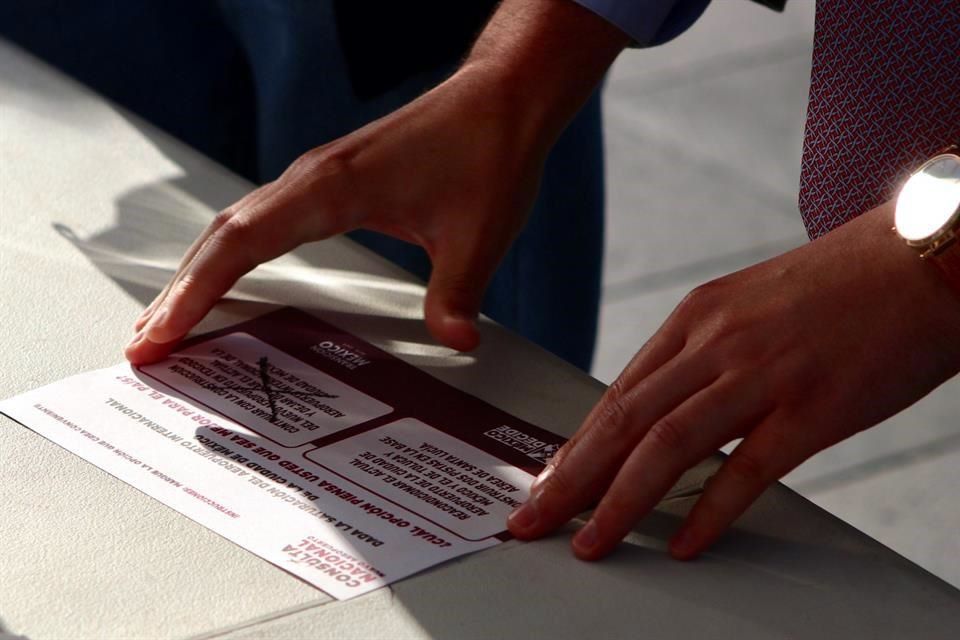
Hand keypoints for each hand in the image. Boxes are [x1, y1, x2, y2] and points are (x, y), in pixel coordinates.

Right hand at [125, 0, 626, 364]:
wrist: (501, 100)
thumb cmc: (487, 152)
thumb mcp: (478, 235)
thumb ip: (456, 294)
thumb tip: (455, 343)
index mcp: (333, 188)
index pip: (242, 243)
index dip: (196, 291)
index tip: (162, 332)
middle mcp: (312, 178)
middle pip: (222, 236)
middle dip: (180, 292)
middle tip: (145, 346)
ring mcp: (316, 178)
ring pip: (236, 226)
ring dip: (199, 273)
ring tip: (168, 323)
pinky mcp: (330, 183)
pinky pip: (263, 221)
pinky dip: (232, 255)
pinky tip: (227, 282)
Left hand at [508, 201, 959, 559]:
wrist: (919, 255)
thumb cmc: (837, 285)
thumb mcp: (748, 306)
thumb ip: (702, 355)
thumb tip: (662, 407)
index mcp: (697, 318)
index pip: (618, 394)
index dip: (575, 446)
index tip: (547, 482)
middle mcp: (716, 344)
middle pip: (624, 422)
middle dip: (570, 479)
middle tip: (532, 520)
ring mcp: (763, 375)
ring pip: (669, 446)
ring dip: (619, 502)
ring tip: (588, 542)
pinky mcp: (814, 407)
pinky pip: (749, 469)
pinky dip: (711, 511)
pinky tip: (684, 543)